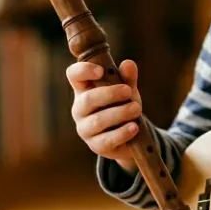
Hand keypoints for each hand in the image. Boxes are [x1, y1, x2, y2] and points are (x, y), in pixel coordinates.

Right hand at [67, 59, 142, 173]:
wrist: (130, 135)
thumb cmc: (122, 106)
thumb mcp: (127, 91)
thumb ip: (128, 78)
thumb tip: (128, 64)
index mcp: (83, 90)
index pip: (74, 75)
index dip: (83, 70)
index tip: (101, 71)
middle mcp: (80, 109)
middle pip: (87, 99)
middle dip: (109, 94)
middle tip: (128, 91)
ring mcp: (86, 129)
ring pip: (98, 121)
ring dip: (119, 113)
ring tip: (137, 109)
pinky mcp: (96, 146)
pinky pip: (107, 140)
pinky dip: (122, 133)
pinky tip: (134, 127)